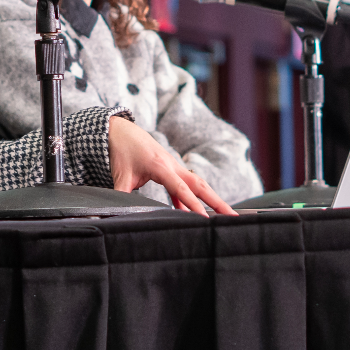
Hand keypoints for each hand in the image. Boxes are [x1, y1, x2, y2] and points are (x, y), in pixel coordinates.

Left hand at [108, 117, 235, 215]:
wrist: (119, 130)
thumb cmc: (120, 150)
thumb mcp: (119, 176)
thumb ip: (120, 197)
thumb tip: (115, 214)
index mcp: (160, 166)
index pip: (181, 189)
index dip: (193, 205)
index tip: (205, 219)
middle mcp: (171, 165)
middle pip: (200, 185)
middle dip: (217, 201)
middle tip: (233, 217)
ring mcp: (173, 166)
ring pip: (196, 184)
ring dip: (210, 199)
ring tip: (223, 216)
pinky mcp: (169, 169)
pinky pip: (185, 186)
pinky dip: (190, 198)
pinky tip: (192, 213)